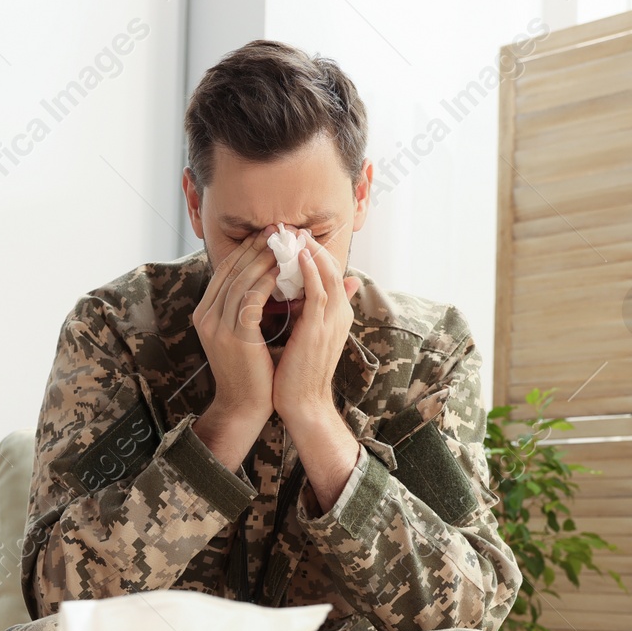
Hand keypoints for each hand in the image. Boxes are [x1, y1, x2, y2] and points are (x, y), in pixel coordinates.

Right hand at [192, 224, 279, 468]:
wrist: (244, 407)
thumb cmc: (250, 372)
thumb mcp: (243, 333)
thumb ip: (249, 306)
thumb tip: (267, 279)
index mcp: (205, 313)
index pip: (225, 271)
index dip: (246, 250)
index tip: (268, 234)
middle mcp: (206, 316)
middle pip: (231, 270)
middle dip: (256, 247)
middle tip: (278, 229)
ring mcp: (217, 326)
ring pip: (241, 280)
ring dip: (264, 258)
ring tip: (284, 243)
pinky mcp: (234, 335)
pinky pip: (251, 298)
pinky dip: (267, 281)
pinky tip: (283, 270)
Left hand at [271, 229, 361, 430]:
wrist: (302, 405)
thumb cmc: (298, 373)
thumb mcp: (307, 336)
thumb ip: (309, 312)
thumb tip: (303, 294)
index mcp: (336, 314)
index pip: (327, 273)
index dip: (313, 252)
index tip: (293, 236)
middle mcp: (339, 313)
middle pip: (330, 267)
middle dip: (312, 245)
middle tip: (292, 225)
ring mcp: (331, 320)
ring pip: (326, 274)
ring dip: (311, 250)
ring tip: (295, 231)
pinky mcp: (318, 329)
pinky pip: (318, 291)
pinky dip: (310, 271)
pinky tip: (298, 255)